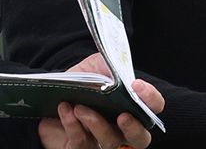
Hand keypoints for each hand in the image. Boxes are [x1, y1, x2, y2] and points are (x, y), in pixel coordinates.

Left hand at [36, 53, 164, 148]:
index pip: (153, 107)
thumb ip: (106, 64)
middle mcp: (122, 128)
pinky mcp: (81, 147)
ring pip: (110, 142)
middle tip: (122, 116)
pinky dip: (73, 124)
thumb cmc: (81, 83)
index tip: (137, 86)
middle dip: (134, 129)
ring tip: (80, 106)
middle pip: (141, 139)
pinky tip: (66, 109)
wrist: (52, 95)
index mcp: (131, 106)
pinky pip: (81, 143)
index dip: (151, 99)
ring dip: (96, 123)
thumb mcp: (93, 67)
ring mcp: (102, 141)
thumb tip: (114, 70)